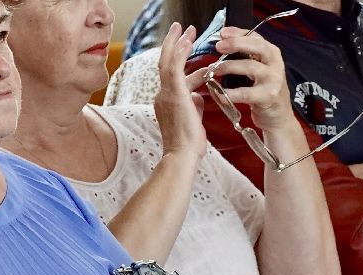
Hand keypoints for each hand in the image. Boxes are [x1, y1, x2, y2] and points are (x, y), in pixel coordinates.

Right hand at [154, 23, 207, 159]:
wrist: (182, 156)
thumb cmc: (188, 146)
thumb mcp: (193, 121)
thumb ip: (195, 107)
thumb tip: (199, 97)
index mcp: (167, 102)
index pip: (175, 77)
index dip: (186, 65)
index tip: (197, 57)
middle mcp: (163, 95)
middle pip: (165, 63)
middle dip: (174, 45)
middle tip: (181, 29)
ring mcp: (166, 94)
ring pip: (167, 61)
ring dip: (176, 43)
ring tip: (185, 29)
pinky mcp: (173, 93)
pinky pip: (174, 67)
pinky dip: (179, 52)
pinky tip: (186, 41)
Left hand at [205, 25, 301, 140]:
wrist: (279, 117)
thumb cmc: (264, 91)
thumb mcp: (258, 68)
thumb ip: (245, 54)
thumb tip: (223, 39)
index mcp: (272, 54)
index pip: (255, 37)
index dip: (238, 33)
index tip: (222, 33)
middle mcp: (275, 64)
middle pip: (256, 47)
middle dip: (235, 44)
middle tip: (218, 47)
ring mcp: (274, 80)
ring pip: (250, 67)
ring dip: (229, 67)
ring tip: (213, 70)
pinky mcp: (268, 97)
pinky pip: (246, 93)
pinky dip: (231, 93)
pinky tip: (219, 93)